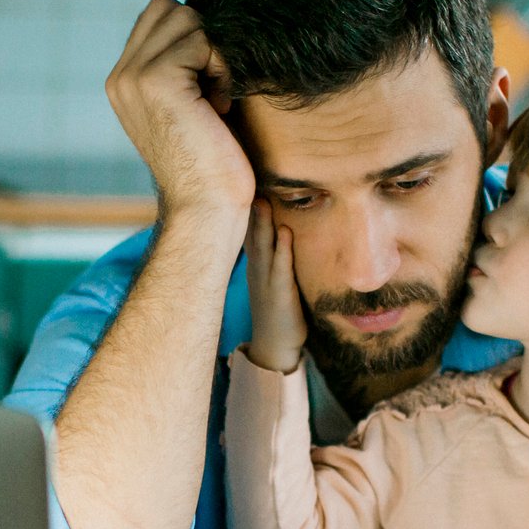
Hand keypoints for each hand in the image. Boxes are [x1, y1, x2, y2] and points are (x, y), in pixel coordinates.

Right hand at [105, 0, 255, 224]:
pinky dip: (221, 69)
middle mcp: (119, 76)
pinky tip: (219, 106)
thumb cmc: (211, 161)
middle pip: (170, 8)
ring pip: (188, 19)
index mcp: (122, 81)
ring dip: (214, 55)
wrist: (206, 206)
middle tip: (212, 90)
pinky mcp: (155, 78)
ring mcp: (132, 75)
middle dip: (203, 41)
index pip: (158, 16)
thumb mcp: (188, 103)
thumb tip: (204, 17)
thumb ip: (181, 63)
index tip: (204, 88)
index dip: (193, 40)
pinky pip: (202, 40)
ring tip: (215, 100)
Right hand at [244, 199, 306, 373]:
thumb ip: (272, 256)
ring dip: (262, 224)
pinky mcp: (280, 294)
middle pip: (251, 234)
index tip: (243, 184)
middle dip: (250, 209)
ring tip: (261, 199)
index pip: (248, 232)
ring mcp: (266, 282)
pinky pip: (281, 268)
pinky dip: (283, 249)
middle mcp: (257, 270)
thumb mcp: (270, 279)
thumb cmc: (277, 311)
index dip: (246, 209)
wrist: (275, 346)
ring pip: (263, 247)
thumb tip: (278, 232)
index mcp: (255, 265)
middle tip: (246, 181)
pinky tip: (285, 232)